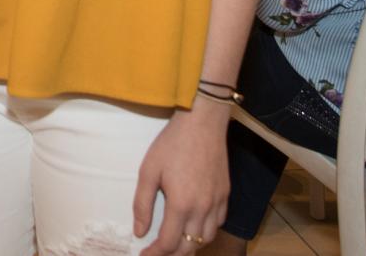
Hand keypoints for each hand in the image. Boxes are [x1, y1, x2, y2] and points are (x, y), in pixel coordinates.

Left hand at [134, 101, 229, 255]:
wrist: (202, 123)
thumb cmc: (172, 143)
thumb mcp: (148, 171)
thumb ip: (143, 204)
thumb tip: (140, 231)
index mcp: (181, 204)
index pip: (169, 243)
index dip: (155, 253)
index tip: (144, 254)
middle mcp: (202, 209)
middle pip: (189, 247)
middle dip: (172, 254)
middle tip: (157, 252)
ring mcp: (217, 202)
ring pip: (206, 238)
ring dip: (190, 246)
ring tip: (176, 244)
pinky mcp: (225, 194)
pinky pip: (218, 223)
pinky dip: (206, 231)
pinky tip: (195, 226)